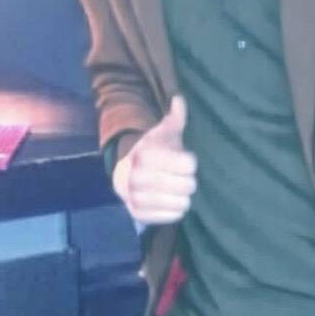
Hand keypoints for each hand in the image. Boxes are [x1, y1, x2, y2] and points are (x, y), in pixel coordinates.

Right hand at [112, 95, 197, 223]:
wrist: (125, 177)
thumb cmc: (152, 154)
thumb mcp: (162, 135)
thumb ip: (174, 119)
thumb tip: (179, 99)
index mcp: (143, 155)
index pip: (188, 164)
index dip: (190, 163)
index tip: (184, 161)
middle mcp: (136, 177)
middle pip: (188, 185)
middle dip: (188, 180)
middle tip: (181, 177)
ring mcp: (135, 198)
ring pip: (183, 202)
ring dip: (183, 196)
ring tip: (176, 190)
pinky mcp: (139, 214)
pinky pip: (174, 216)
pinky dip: (176, 210)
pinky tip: (169, 201)